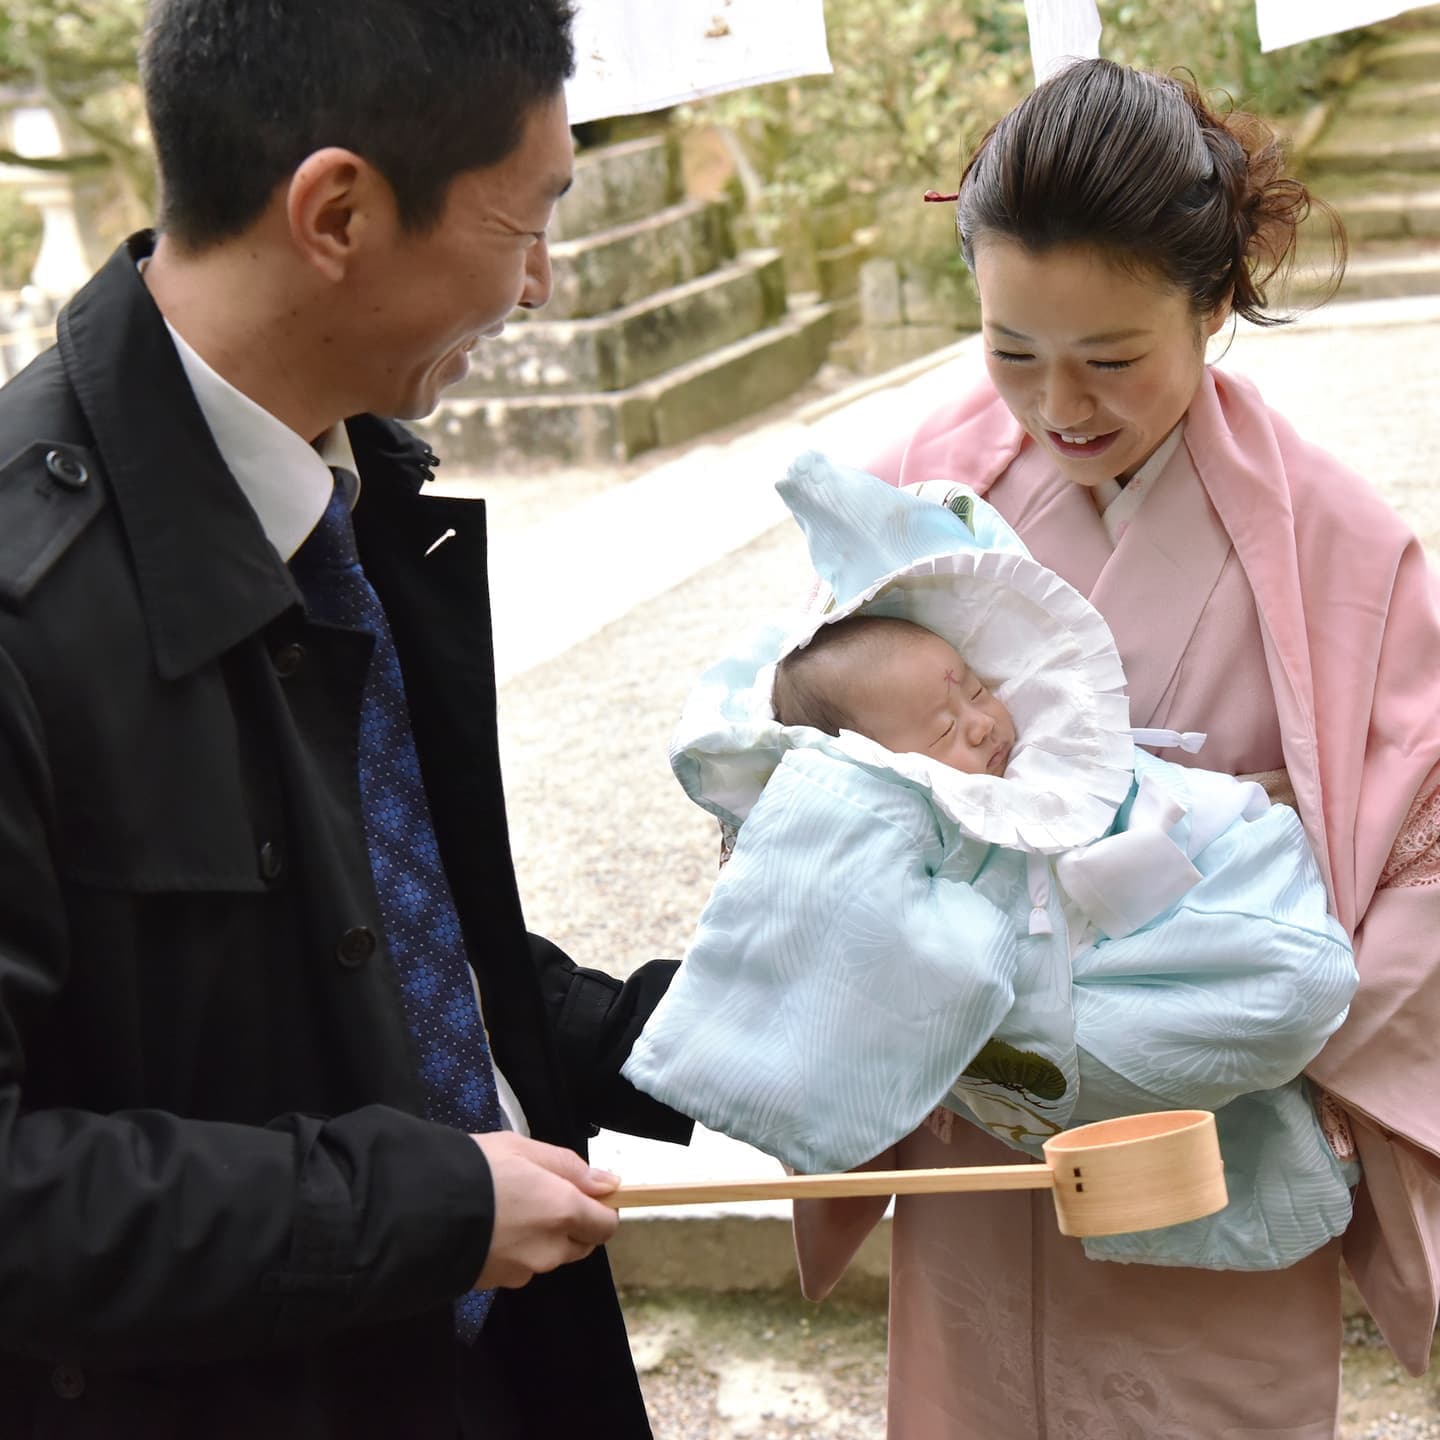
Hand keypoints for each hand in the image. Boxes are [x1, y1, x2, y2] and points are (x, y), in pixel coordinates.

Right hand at [470, 1132, 620, 1289]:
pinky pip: (520, 1267)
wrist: (420, 1211)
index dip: (602, 1209)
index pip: (606, 1225)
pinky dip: (515, 1251)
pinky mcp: (496, 1284)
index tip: (586, 1193)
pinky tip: (491, 1229)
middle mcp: (550, 1249)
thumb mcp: (524, 1149)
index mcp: (564, 1212)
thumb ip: (571, 1168)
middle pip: (581, 1244)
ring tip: (509, 1209)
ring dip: (542, 1238)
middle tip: (542, 1195)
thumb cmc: (478, 1169)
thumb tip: (610, 1184)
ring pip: (549, 1257)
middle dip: (573, 1224)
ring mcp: (523, 1272)